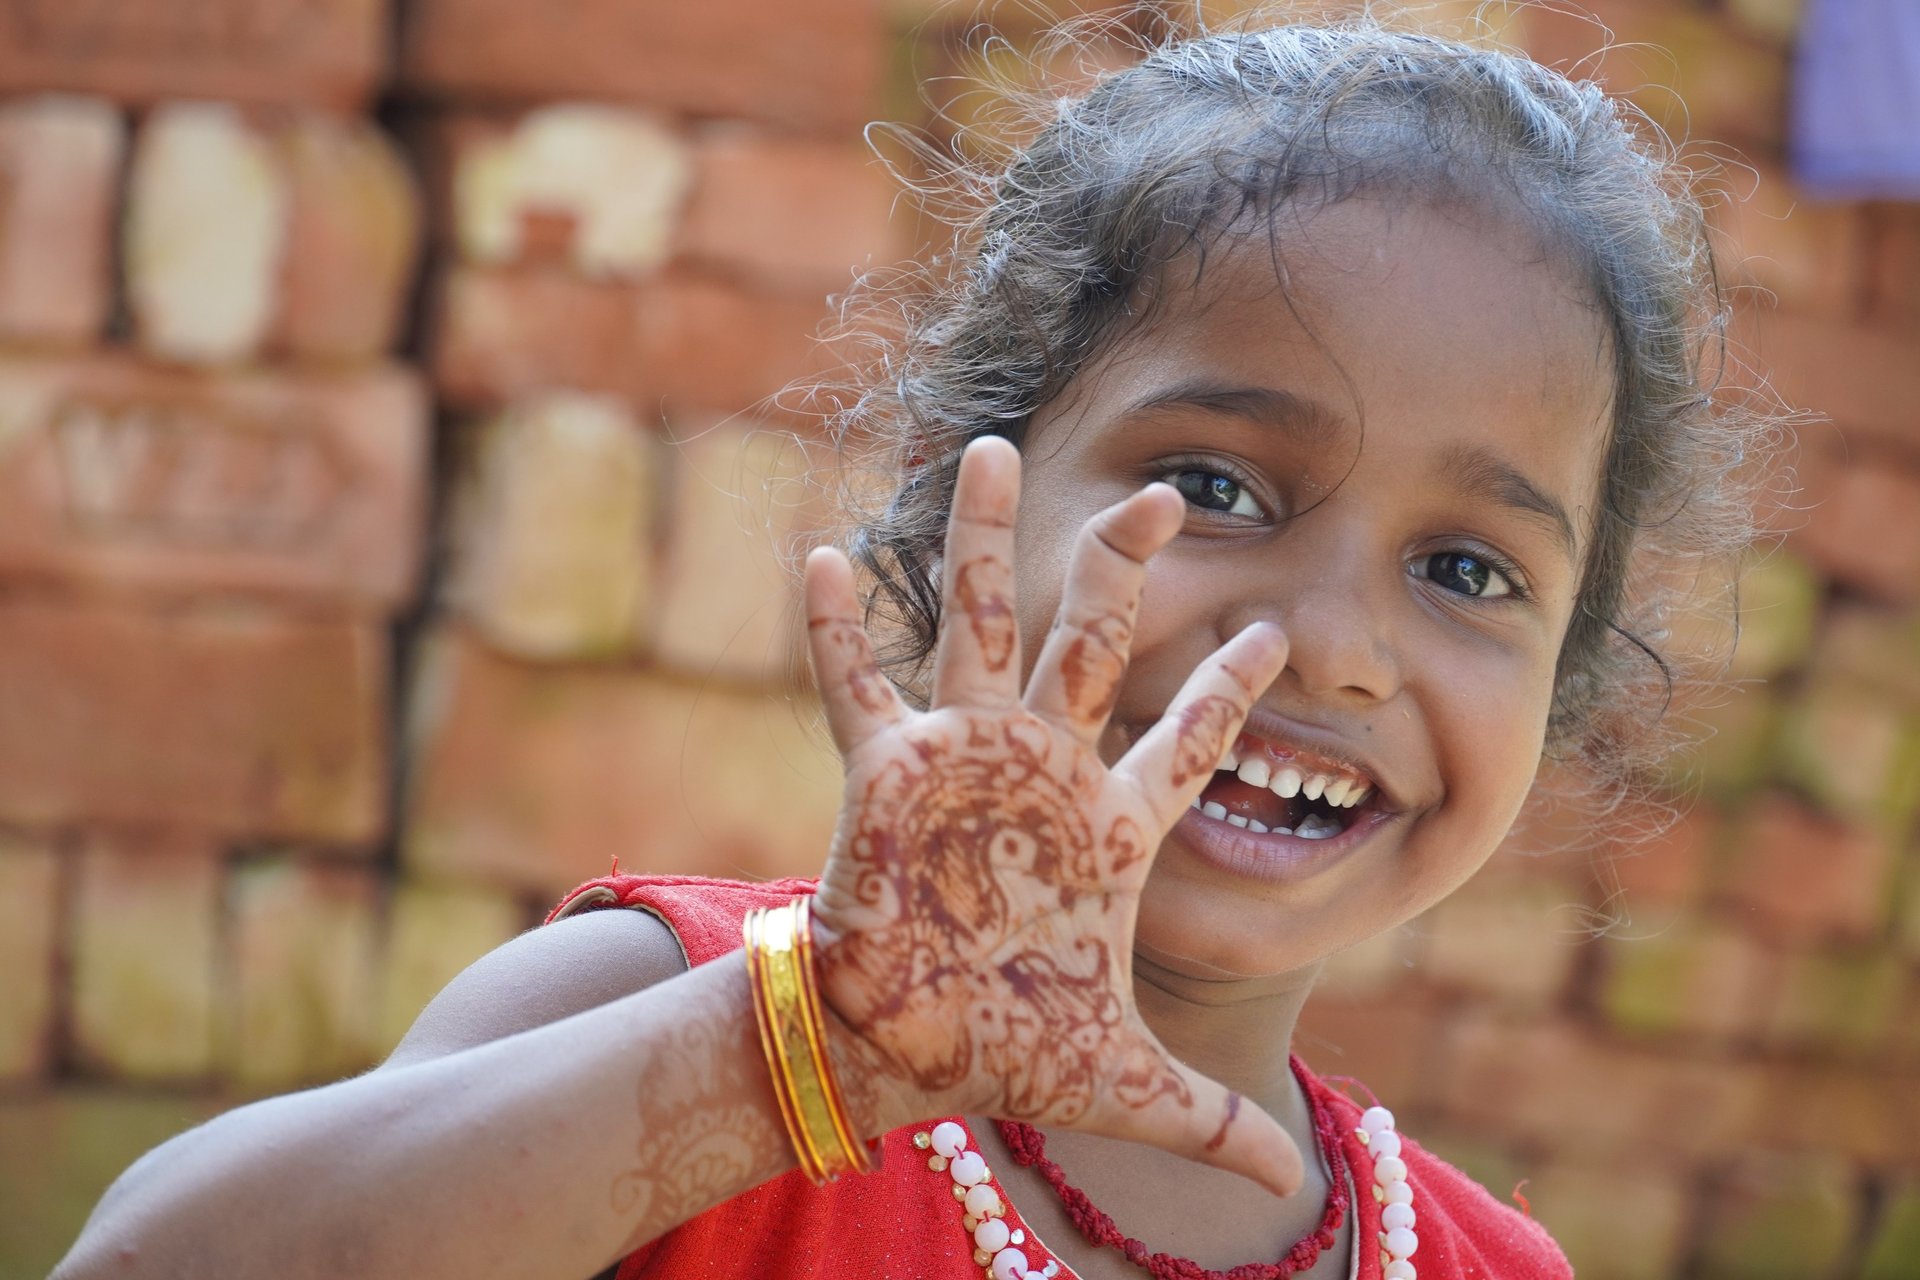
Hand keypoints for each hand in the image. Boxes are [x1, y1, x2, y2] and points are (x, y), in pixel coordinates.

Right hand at [803, 437, 1302, 1196]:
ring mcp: (960, 757)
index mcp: (1107, 823)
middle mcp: (1038, 768)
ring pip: (980, 623)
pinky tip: (821, 551)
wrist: (901, 1053)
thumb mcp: (1123, 1081)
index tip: (1277, 628)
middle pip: (1093, 642)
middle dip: (1125, 566)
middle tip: (1166, 492)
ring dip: (984, 539)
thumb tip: (1279, 1189)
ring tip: (995, 448)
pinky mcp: (884, 773)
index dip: (1230, 688)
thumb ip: (1208, 1121)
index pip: (1188, 742)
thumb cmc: (1004, 1050)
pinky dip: (834, 626)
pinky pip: (855, 685)